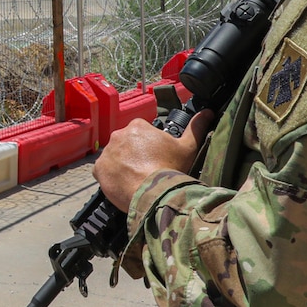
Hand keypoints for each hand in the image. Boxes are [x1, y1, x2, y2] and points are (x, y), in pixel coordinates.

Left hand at [92, 109, 214, 212]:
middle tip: (148, 169)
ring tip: (138, 179)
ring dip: (123, 165)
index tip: (157, 157)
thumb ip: (196, 128)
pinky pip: (104, 171)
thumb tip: (208, 112)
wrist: (153, 193)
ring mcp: (107, 152)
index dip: (151, 146)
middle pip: (127, 144)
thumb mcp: (188, 147)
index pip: (142, 132)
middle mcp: (118, 135)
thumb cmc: (170, 169)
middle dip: (136, 154)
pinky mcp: (99, 169)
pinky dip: (112, 177)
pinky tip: (126, 184)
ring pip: (115, 157)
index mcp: (138, 126)